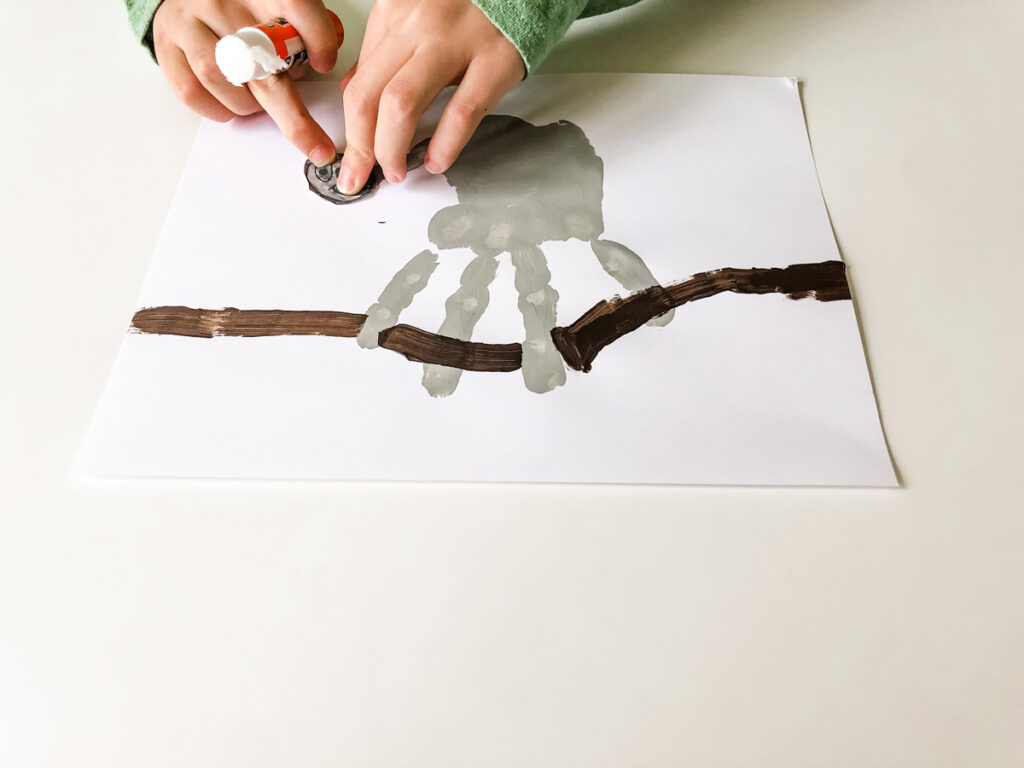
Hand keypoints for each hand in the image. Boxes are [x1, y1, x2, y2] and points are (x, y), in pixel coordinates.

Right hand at [153, 0, 340, 165]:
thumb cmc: (241, 7)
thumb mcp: (277, 8)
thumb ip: (300, 33)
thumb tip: (316, 68)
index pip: (295, 7)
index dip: (317, 38)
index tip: (325, 65)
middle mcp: (222, 2)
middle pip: (262, 61)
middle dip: (294, 117)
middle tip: (316, 148)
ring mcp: (190, 22)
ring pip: (222, 79)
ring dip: (248, 105)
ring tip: (256, 101)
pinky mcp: (167, 44)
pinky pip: (191, 91)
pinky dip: (217, 109)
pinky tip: (230, 105)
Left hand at [337, 0, 525, 193]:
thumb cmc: (470, 7)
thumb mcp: (416, 18)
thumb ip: (383, 49)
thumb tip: (353, 89)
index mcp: (395, 14)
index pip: (358, 80)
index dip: (350, 128)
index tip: (352, 157)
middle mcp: (418, 25)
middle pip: (368, 95)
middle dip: (361, 147)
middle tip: (363, 173)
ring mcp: (456, 42)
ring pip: (402, 103)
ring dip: (390, 148)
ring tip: (396, 171)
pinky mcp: (494, 61)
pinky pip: (460, 112)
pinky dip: (444, 145)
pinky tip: (436, 161)